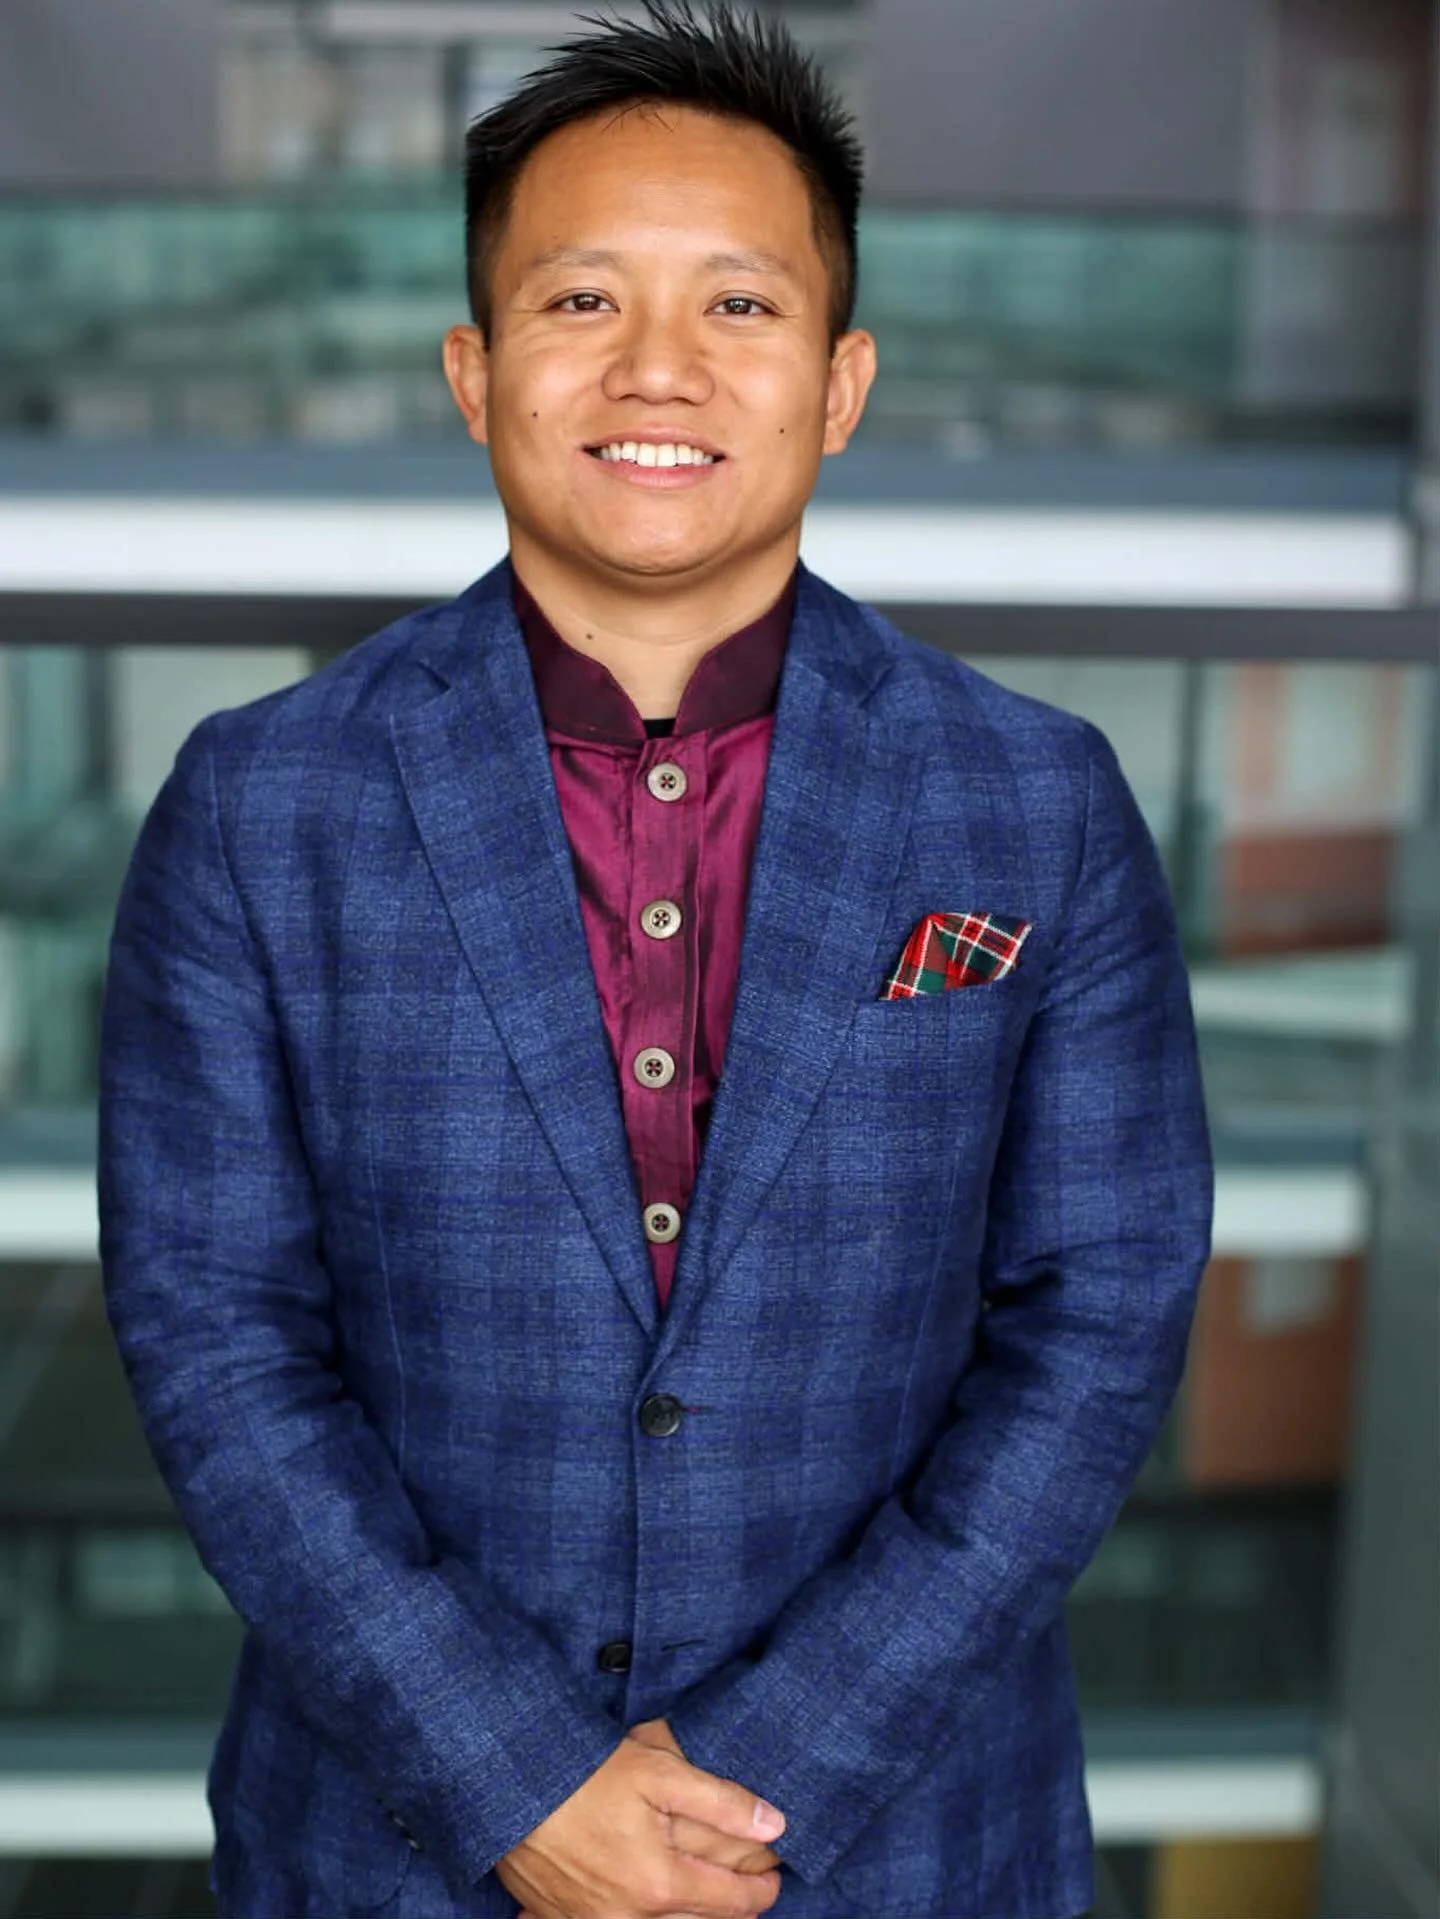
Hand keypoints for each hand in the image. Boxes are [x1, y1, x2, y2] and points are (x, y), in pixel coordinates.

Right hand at [499, 1719, 784, 1918]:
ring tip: (702, 1894)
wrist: (510, 1783)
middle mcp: (628, 1918)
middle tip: (749, 1888)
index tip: (777, 1878)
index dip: (763, 1890)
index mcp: (659, 1885)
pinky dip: (634, 1915)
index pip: (732, 1903)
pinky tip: (639, 1897)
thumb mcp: (662, 1772)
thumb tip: (776, 1824)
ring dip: (685, 1915)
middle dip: (728, 1907)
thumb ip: (723, 1802)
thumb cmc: (586, 1772)